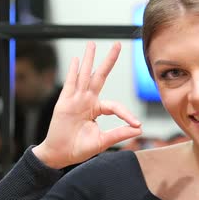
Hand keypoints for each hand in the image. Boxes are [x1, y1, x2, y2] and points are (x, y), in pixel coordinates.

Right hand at [33, 42, 141, 168]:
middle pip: (100, 76)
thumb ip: (119, 134)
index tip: (137, 124)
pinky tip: (76, 59)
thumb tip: (138, 130)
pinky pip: (70, 84)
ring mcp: (76, 100)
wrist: (59, 155)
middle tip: (118, 44)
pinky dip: (73, 71)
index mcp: (97, 109)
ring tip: (92, 44)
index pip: (115, 106)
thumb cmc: (78, 148)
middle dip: (109, 60)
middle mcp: (87, 101)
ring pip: (84, 75)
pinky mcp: (64, 103)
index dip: (126, 114)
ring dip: (89, 59)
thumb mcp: (103, 141)